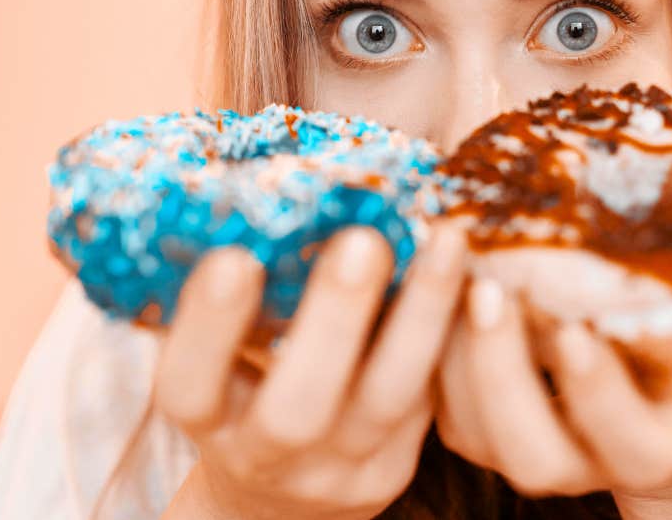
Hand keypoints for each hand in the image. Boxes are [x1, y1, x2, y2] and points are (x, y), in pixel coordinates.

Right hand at [153, 223, 465, 519]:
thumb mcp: (220, 355)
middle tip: (362, 240)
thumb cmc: (244, 386)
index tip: (232, 257)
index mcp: (208, 418)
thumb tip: (253, 181)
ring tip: (446, 240)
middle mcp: (269, 453)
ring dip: (420, 316)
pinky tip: (480, 270)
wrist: (282, 491)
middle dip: (331, 321)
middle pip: (297, 410)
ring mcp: (341, 467)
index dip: (208, 329)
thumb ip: (236, 291)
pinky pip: (438, 399)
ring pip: (388, 401)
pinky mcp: (401, 460)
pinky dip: (459, 332)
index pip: (191, 386)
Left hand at [434, 270, 671, 500]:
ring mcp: (526, 448)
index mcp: (655, 444)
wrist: (659, 375)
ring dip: (451, 354)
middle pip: (532, 455)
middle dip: (503, 375)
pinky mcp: (476, 423)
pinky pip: (436, 400)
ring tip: (451, 270)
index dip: (598, 393)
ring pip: (472, 430)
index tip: (578, 329)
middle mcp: (587, 462)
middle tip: (490, 291)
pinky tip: (427, 276)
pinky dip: (427, 343)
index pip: (626, 440)